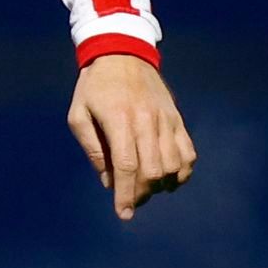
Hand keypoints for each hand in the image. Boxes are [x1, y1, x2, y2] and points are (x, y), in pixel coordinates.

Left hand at [66, 53, 195, 220]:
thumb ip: (92, 149)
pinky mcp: (177, 119)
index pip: (128, 166)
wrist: (122, 53)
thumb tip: (109, 181)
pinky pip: (188, 153)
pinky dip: (182, 172)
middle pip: (153, 171)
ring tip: (146, 187)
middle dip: (142, 194)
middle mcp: (146, 120)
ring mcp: (166, 119)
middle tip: (130, 201)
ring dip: (161, 185)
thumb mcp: (78, 114)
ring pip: (173, 165)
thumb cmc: (94, 86)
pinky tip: (169, 178)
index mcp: (119, 119)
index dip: (126, 194)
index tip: (123, 214)